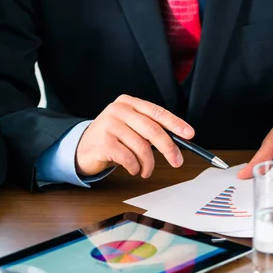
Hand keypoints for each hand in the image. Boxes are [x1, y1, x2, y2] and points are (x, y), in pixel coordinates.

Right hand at [76, 94, 194, 177]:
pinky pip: (128, 158)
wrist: (83, 147)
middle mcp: (118, 110)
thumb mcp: (131, 127)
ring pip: (141, 147)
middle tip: (176, 161)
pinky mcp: (103, 142)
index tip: (189, 134)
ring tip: (146, 170)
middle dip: (169, 148)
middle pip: (152, 129)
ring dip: (148, 164)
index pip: (157, 112)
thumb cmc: (112, 138)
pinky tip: (133, 169)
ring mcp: (109, 125)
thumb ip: (151, 129)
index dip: (175, 124)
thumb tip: (180, 139)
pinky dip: (135, 167)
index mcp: (128, 103)